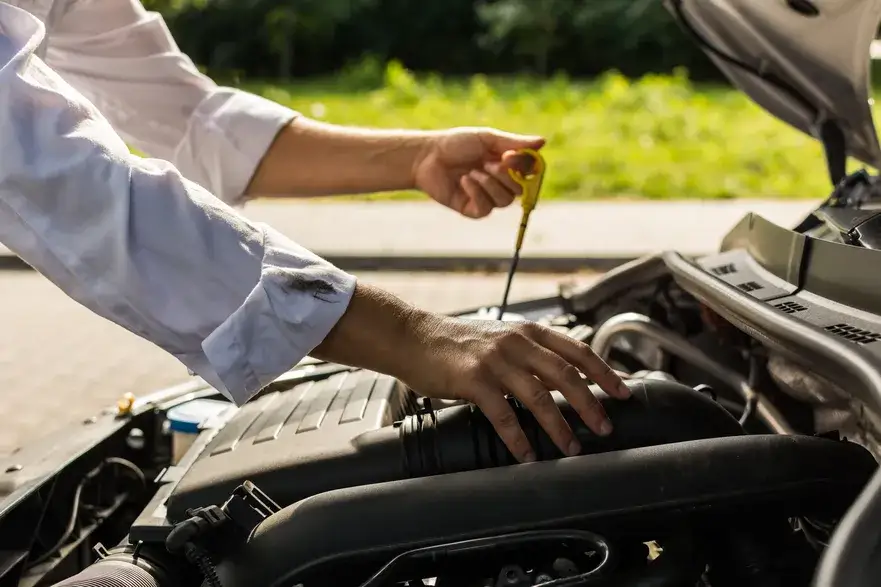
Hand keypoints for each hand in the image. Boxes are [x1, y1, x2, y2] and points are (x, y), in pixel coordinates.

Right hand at [312, 283, 628, 462]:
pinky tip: (526, 453)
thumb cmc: (458, 342)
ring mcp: (496, 361)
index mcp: (528, 332)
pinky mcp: (473, 380)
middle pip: (566, 374)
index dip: (603, 372)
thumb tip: (564, 380)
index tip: (623, 392)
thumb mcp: (502, 339)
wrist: (414, 338)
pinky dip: (518, 437)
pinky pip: (503, 414)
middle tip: (604, 427)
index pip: (577, 349)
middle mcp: (517, 343)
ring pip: (539, 396)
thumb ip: (531, 355)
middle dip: (590, 404)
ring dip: (559, 426)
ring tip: (572, 447)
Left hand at [412, 126, 545, 218]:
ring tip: (473, 172)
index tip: (509, 156)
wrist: (427, 157)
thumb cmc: (455, 144)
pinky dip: (477, 193)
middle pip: (520, 189)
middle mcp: (500, 182)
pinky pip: (486, 208)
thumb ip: (514, 143)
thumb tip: (543, 141)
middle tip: (487, 163)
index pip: (530, 172)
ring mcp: (487, 197)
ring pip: (505, 201)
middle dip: (505, 176)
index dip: (524, 167)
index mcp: (507, 164)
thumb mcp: (486, 139)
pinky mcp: (473, 209)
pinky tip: (464, 181)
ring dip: (490, 184)